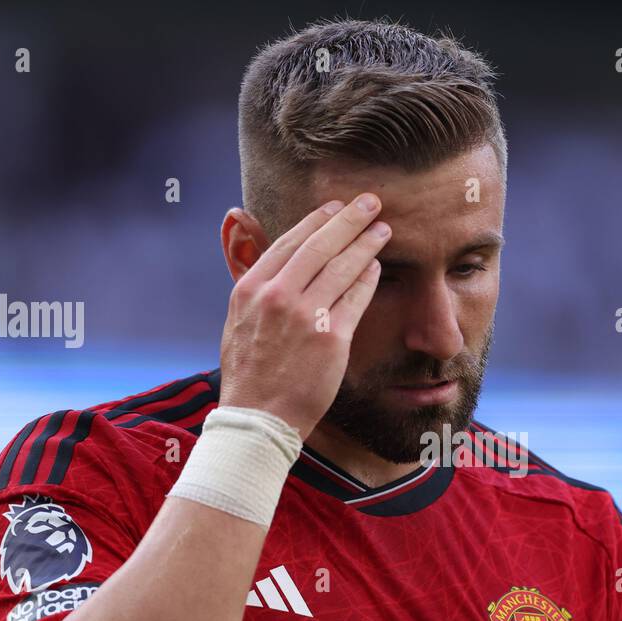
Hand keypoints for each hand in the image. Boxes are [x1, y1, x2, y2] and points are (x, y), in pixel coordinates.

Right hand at [218, 193, 390, 437]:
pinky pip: (355, 298)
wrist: (258, 418)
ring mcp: (305, 315)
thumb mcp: (238, 323)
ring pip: (342, 267)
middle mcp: (276, 296)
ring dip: (366, 243)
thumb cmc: (250, 375)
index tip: (334, 208)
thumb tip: (269, 264)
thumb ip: (257, 291)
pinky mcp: (330, 338)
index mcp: (250, 289)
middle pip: (320, 245)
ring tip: (383, 229)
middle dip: (349, 219)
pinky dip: (368, 278)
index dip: (316, 221)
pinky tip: (378, 266)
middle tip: (371, 202)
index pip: (289, 242)